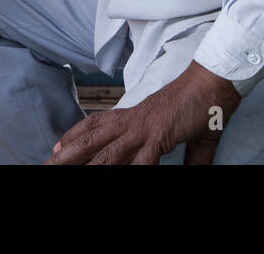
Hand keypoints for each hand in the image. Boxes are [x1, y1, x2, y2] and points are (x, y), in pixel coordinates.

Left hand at [47, 61, 241, 164]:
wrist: (215, 84)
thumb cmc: (203, 106)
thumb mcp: (192, 137)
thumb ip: (190, 159)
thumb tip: (196, 172)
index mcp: (137, 116)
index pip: (98, 123)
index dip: (76, 134)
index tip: (57, 147)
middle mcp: (134, 121)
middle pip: (93, 137)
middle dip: (69, 153)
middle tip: (48, 164)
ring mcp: (144, 128)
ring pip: (107, 150)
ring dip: (86, 164)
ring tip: (63, 170)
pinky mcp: (159, 135)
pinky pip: (141, 161)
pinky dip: (131, 171)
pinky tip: (122, 178)